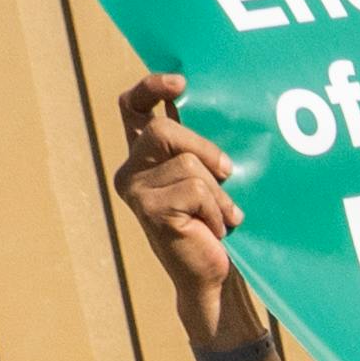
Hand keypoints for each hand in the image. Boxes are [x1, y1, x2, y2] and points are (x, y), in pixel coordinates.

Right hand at [111, 74, 253, 341]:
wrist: (211, 278)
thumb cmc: (214, 224)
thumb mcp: (208, 177)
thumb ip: (200, 145)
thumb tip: (217, 99)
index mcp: (142, 154)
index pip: (131, 106)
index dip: (150, 87)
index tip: (180, 82)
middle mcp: (131, 169)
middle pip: (162, 130)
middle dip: (205, 149)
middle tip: (229, 172)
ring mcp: (135, 190)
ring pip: (187, 164)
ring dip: (217, 192)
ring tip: (221, 216)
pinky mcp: (149, 210)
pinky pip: (195, 191)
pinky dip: (216, 210)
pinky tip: (215, 229)